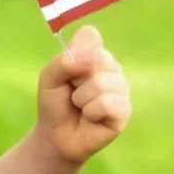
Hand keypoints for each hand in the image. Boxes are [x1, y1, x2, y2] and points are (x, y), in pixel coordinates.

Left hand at [35, 25, 131, 166]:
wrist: (55, 137)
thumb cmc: (54, 105)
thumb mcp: (49, 78)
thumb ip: (65, 61)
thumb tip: (92, 60)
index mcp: (96, 54)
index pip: (90, 36)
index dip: (73, 55)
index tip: (66, 73)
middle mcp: (112, 68)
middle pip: (97, 59)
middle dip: (76, 80)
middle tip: (73, 93)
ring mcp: (121, 88)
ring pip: (101, 82)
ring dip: (82, 99)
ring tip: (81, 107)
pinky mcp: (124, 110)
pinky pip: (107, 103)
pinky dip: (91, 112)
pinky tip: (90, 118)